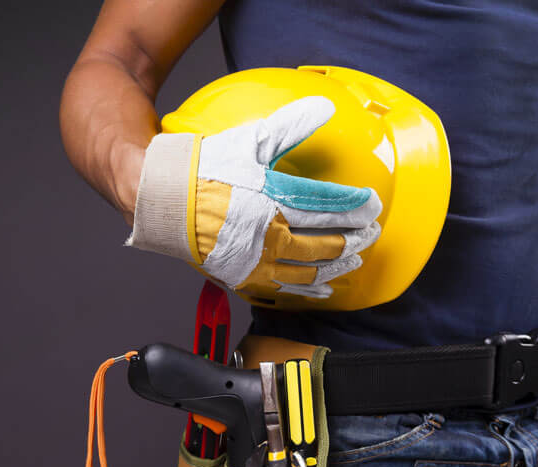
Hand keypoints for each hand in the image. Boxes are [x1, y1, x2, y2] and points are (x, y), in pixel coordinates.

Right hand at [129, 97, 380, 298]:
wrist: (164, 202)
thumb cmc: (204, 170)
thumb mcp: (249, 142)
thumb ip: (290, 127)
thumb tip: (323, 106)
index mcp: (277, 199)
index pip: (330, 205)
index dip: (357, 206)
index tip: (373, 204)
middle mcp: (272, 234)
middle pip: (328, 240)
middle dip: (355, 237)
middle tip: (371, 231)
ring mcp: (258, 260)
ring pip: (311, 268)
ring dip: (339, 263)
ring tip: (356, 258)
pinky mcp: (244, 276)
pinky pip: (285, 288)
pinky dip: (309, 289)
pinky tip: (324, 287)